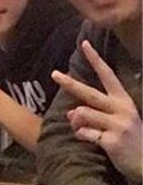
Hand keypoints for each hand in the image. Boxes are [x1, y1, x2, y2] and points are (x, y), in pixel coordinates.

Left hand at [52, 40, 141, 180]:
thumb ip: (94, 114)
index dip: (96, 59)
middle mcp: (121, 109)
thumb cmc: (131, 140)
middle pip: (88, 93)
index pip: (107, 75)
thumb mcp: (117, 121)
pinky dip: (82, 136)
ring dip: (76, 122)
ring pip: (82, 114)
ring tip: (83, 129)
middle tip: (54, 74)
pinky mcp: (111, 141)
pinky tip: (91, 140)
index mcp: (123, 100)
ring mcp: (117, 125)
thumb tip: (71, 113)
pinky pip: (84, 134)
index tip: (85, 44)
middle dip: (69, 83)